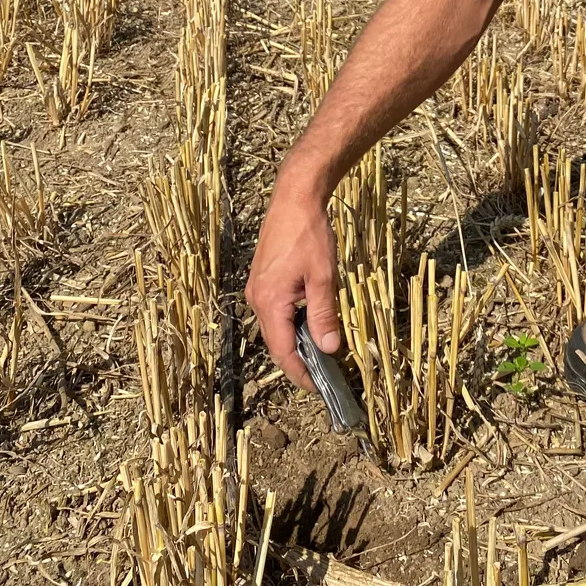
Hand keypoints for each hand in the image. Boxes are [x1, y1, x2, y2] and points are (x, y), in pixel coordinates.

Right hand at [245, 156, 340, 391]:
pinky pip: (275, 310)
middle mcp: (257, 299)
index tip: (319, 388)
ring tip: (320, 350)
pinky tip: (310, 320)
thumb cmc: (309, 234)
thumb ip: (323, 314)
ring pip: (276, 326)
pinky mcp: (261, 278)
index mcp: (270, 302)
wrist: (294, 197)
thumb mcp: (322, 276)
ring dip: (296, 340)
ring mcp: (257, 288)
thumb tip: (329, 349)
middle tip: (323, 374)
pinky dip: (291, 322)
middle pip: (276, 342)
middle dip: (298, 360)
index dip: (301, 373)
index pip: (283, 352)